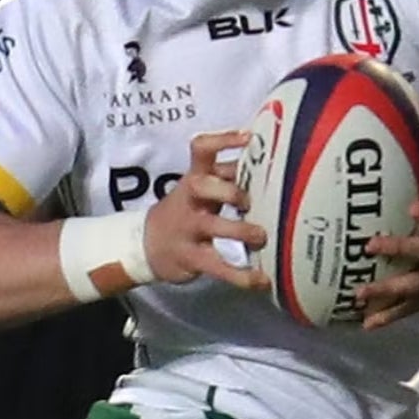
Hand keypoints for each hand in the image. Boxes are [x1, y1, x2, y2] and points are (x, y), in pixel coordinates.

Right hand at [143, 129, 268, 289]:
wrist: (146, 244)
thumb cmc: (188, 209)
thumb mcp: (200, 188)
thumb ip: (228, 177)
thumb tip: (271, 162)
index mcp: (195, 177)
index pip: (201, 150)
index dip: (223, 141)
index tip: (249, 137)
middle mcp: (190, 199)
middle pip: (201, 186)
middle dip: (229, 191)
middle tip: (251, 201)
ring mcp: (188, 229)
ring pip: (211, 226)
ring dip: (240, 231)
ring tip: (262, 237)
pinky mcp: (191, 257)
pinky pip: (217, 266)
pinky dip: (241, 275)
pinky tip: (262, 280)